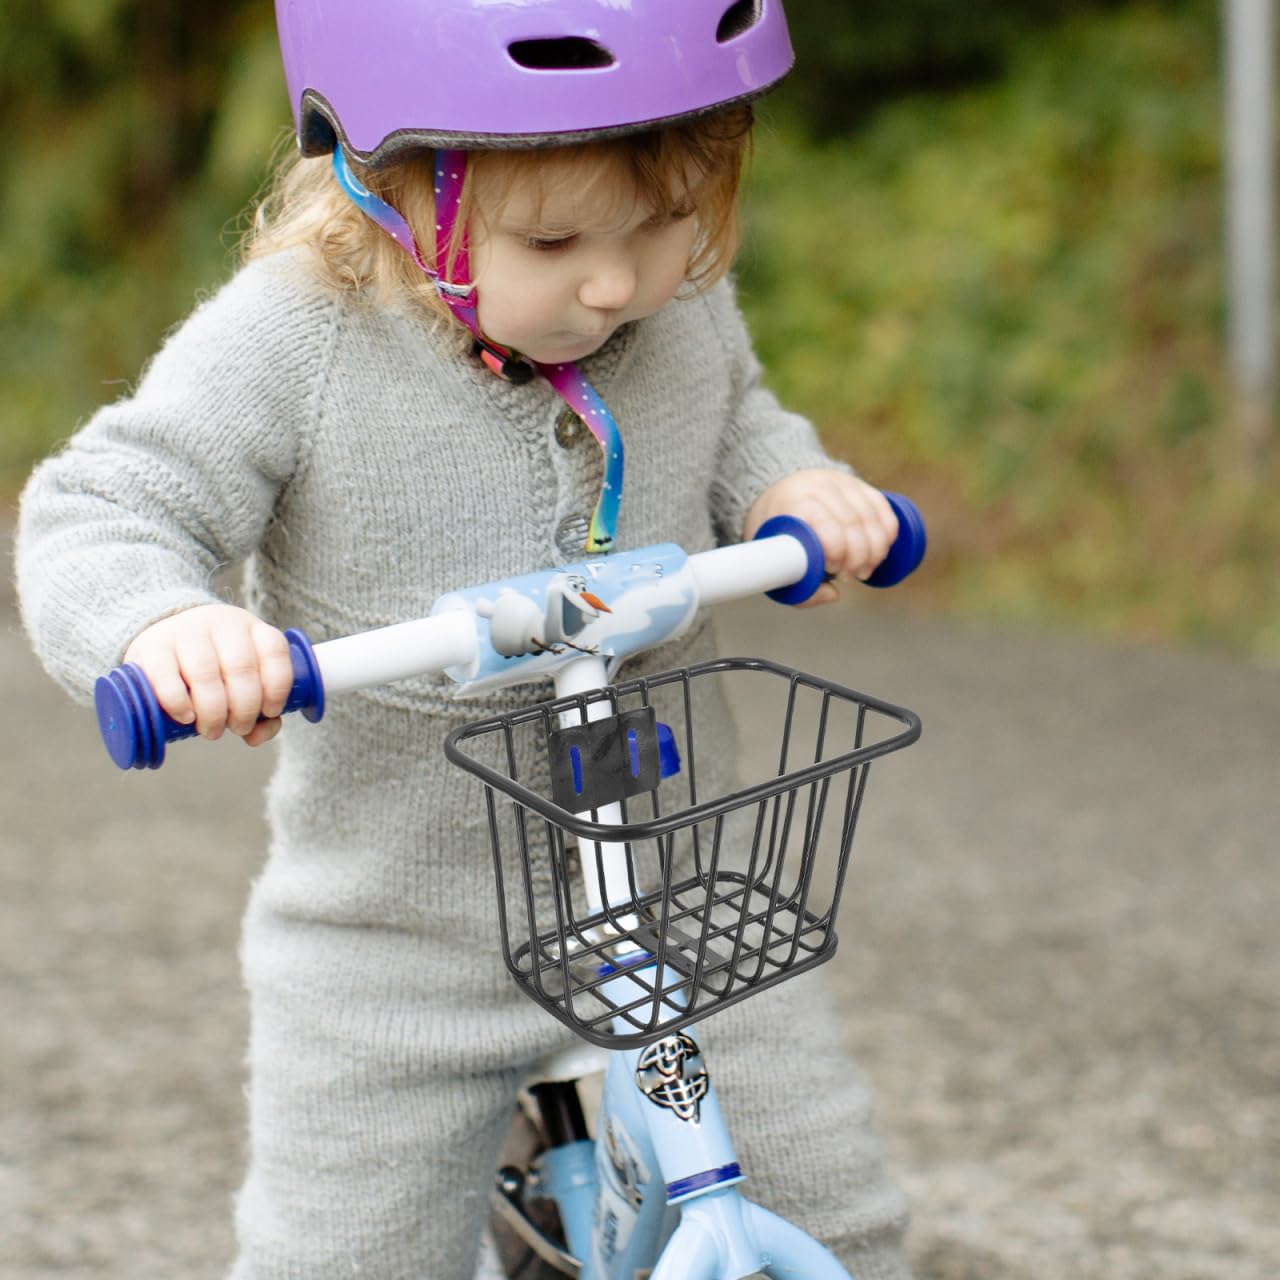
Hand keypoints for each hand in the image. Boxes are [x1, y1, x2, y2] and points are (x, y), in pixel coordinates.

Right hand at [123, 604, 294, 746]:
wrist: (164, 642)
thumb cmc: (215, 670)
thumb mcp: (242, 680)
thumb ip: (259, 712)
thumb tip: (256, 737)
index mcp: (251, 629)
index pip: (274, 651)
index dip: (277, 687)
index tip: (270, 712)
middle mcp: (221, 624)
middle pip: (241, 668)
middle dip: (244, 709)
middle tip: (238, 728)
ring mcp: (185, 631)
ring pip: (205, 674)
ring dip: (213, 712)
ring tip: (213, 731)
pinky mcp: (152, 646)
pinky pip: (166, 676)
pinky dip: (179, 702)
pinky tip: (187, 717)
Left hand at [744, 470, 898, 605]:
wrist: (777, 494)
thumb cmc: (776, 533)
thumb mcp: (774, 560)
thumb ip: (800, 588)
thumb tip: (833, 594)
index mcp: (794, 501)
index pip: (828, 526)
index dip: (838, 553)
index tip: (834, 571)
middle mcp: (819, 485)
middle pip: (853, 523)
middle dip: (859, 557)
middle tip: (851, 575)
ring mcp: (840, 481)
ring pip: (872, 516)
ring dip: (876, 549)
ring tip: (864, 569)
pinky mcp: (858, 483)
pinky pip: (882, 506)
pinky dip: (888, 531)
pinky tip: (881, 550)